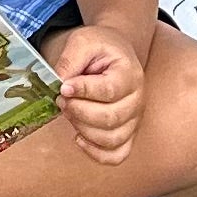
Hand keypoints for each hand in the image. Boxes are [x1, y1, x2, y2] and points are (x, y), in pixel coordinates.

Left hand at [48, 18, 146, 163]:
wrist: (113, 53)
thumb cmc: (100, 48)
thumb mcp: (83, 41)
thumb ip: (70, 60)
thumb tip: (59, 83)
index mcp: (129, 75)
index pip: (109, 91)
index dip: (84, 91)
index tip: (63, 87)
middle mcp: (137, 100)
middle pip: (110, 118)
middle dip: (79, 111)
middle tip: (61, 99)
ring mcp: (134, 120)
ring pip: (112, 139)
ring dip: (83, 129)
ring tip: (68, 111)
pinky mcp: (127, 134)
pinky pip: (117, 154)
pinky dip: (96, 153)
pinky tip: (79, 138)